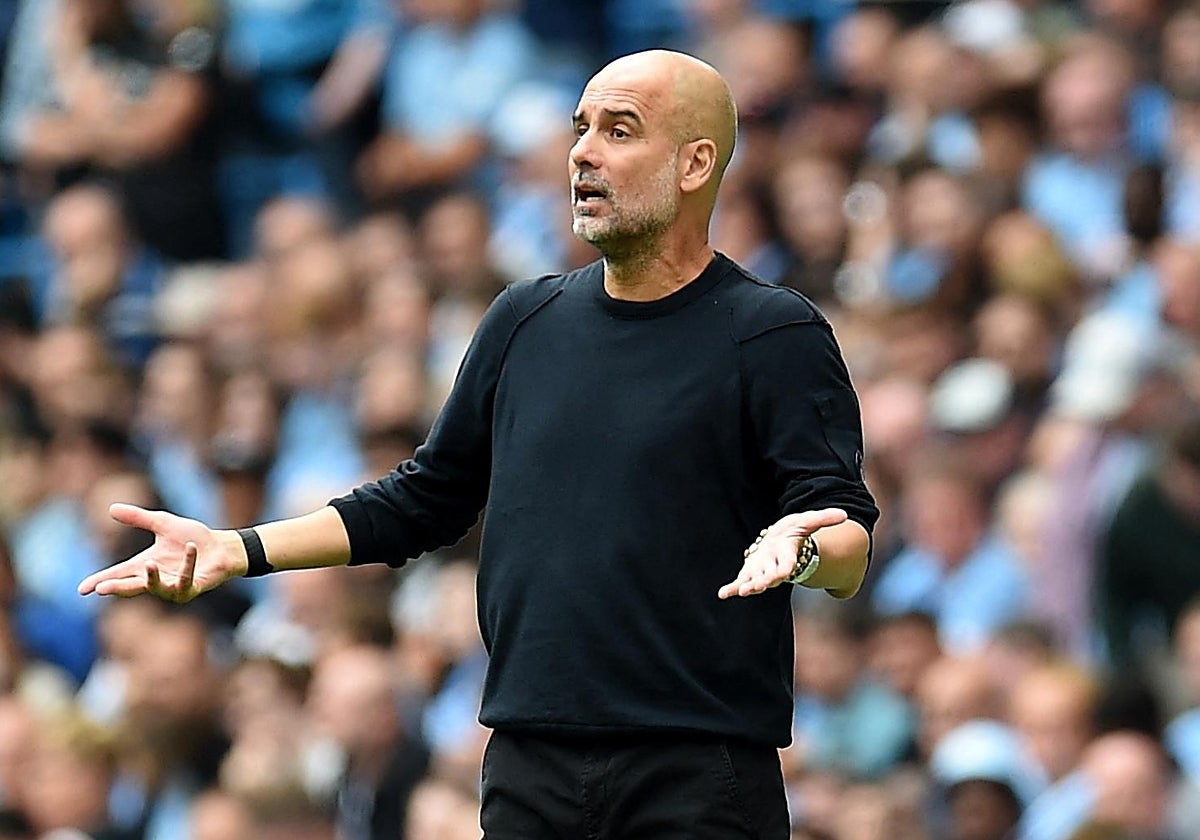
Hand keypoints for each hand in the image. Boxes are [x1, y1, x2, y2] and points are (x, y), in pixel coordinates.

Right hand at [77, 504, 245, 602]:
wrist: (221, 547)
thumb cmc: (192, 538)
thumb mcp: (162, 523)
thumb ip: (139, 518)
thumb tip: (111, 508)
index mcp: (145, 566)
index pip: (118, 575)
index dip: (100, 581)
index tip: (82, 589)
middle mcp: (157, 579)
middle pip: (132, 586)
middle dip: (117, 587)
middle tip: (102, 588)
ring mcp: (174, 587)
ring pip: (157, 587)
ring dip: (152, 577)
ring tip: (148, 564)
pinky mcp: (192, 588)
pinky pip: (187, 578)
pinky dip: (188, 562)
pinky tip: (189, 547)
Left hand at [717, 508, 847, 598]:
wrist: (781, 540)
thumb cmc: (795, 532)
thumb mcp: (808, 521)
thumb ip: (824, 518)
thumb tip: (844, 514)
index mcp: (788, 556)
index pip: (788, 565)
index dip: (785, 568)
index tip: (782, 573)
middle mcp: (775, 567)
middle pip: (771, 577)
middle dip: (764, 581)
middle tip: (757, 587)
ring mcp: (762, 571)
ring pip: (755, 582)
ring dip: (748, 587)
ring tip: (741, 592)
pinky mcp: (750, 572)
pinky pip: (740, 582)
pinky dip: (732, 589)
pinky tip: (723, 594)